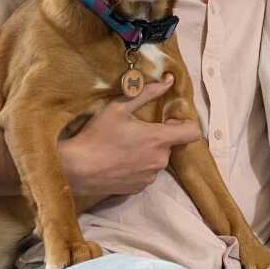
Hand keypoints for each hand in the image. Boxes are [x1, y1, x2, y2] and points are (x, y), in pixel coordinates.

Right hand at [59, 74, 201, 194]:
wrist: (76, 169)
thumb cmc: (97, 135)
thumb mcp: (119, 107)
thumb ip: (148, 93)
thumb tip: (169, 80)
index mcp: (159, 139)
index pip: (192, 132)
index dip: (185, 124)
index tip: (169, 120)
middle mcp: (160, 160)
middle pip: (172, 145)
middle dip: (160, 137)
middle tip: (138, 131)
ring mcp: (150, 176)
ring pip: (158, 160)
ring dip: (149, 152)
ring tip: (126, 146)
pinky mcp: (139, 188)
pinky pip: (147, 173)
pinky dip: (139, 166)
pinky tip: (121, 160)